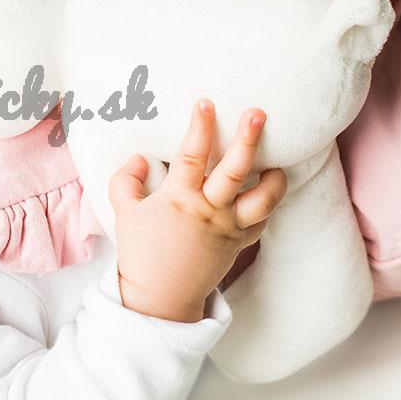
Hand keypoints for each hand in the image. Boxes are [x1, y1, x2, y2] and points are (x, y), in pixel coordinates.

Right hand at [109, 100, 287, 322]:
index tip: (206, 102)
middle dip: (248, 138)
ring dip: (274, 179)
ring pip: (262, 199)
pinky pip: (261, 222)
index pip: (192, 154)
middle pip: (235, 169)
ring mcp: (228, 228)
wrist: (160, 297)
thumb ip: (126, 180)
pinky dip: (267, 205)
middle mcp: (209, 210)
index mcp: (180, 199)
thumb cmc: (141, 252)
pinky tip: (266, 191)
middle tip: (258, 113)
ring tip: (277, 164)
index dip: (199, 126)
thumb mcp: (123, 212)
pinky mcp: (239, 244)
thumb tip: (141, 157)